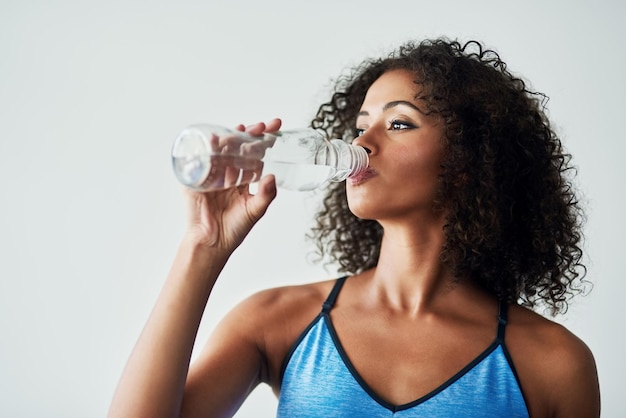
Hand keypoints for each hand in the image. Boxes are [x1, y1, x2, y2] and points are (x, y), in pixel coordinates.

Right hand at [183, 118, 281, 250]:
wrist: (211, 243)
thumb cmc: (234, 229)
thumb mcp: (254, 210)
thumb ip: (265, 195)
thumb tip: (272, 177)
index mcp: (243, 180)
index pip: (255, 154)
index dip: (264, 140)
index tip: (276, 127)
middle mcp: (228, 174)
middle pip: (239, 147)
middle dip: (250, 134)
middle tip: (261, 126)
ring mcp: (212, 174)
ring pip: (221, 150)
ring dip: (230, 137)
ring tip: (241, 129)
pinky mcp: (196, 179)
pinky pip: (201, 160)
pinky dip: (206, 149)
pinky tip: (213, 140)